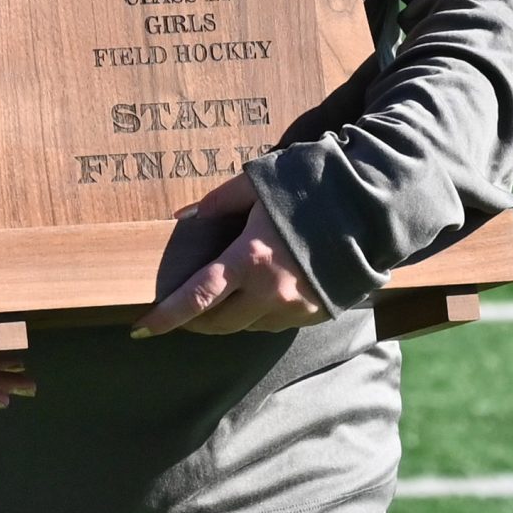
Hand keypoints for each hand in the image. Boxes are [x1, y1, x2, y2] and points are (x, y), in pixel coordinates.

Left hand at [132, 176, 328, 338]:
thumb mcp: (259, 183)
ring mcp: (296, 307)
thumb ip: (219, 202)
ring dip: (232, 316)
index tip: (141, 329)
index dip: (166, 317)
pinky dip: (263, 313)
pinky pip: (278, 323)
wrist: (371, 206)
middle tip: (183, 311)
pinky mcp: (317, 313)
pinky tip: (266, 292)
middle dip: (195, 321)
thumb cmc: (310, 187)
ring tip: (230, 294)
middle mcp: (271, 291)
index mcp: (250, 259)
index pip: (197, 298)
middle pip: (218, 323)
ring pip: (248, 326)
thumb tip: (186, 217)